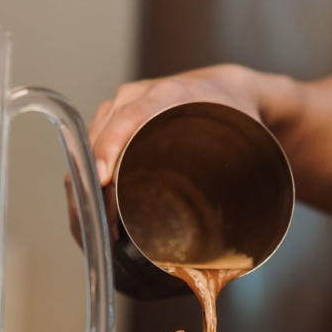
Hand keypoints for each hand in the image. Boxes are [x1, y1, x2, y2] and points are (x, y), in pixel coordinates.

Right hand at [71, 66, 279, 240]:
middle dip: (95, 190)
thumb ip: (241, 179)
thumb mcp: (243, 142)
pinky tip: (97, 213)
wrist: (226, 91)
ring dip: (88, 191)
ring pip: (89, 151)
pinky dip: (89, 182)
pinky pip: (90, 150)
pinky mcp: (112, 121)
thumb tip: (233, 240)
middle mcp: (134, 98)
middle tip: (105, 233)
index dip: (109, 152)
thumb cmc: (235, 118)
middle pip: (98, 144)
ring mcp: (118, 108)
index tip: (101, 182)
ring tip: (100, 231)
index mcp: (165, 98)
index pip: (125, 123)